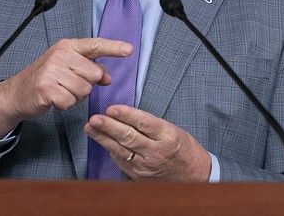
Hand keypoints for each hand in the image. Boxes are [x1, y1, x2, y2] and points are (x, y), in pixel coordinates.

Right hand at [0, 38, 131, 137]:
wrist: (17, 92)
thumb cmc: (46, 78)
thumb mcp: (67, 67)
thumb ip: (89, 68)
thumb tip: (107, 77)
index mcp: (67, 47)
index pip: (95, 45)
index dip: (114, 48)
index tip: (129, 50)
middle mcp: (60, 55)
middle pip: (94, 75)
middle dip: (86, 85)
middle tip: (69, 84)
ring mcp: (52, 71)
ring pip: (84, 90)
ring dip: (75, 96)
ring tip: (61, 91)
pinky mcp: (47, 88)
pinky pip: (71, 102)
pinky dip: (65, 105)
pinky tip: (55, 99)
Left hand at [84, 105, 211, 180]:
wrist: (193, 175)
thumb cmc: (182, 147)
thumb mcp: (171, 129)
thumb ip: (149, 124)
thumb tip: (124, 115)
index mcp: (167, 136)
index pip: (143, 123)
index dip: (126, 115)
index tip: (111, 108)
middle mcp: (156, 152)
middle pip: (129, 137)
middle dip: (109, 127)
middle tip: (94, 118)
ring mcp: (146, 166)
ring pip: (120, 150)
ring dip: (103, 138)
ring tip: (90, 127)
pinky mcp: (138, 175)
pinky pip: (120, 160)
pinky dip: (110, 149)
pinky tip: (101, 140)